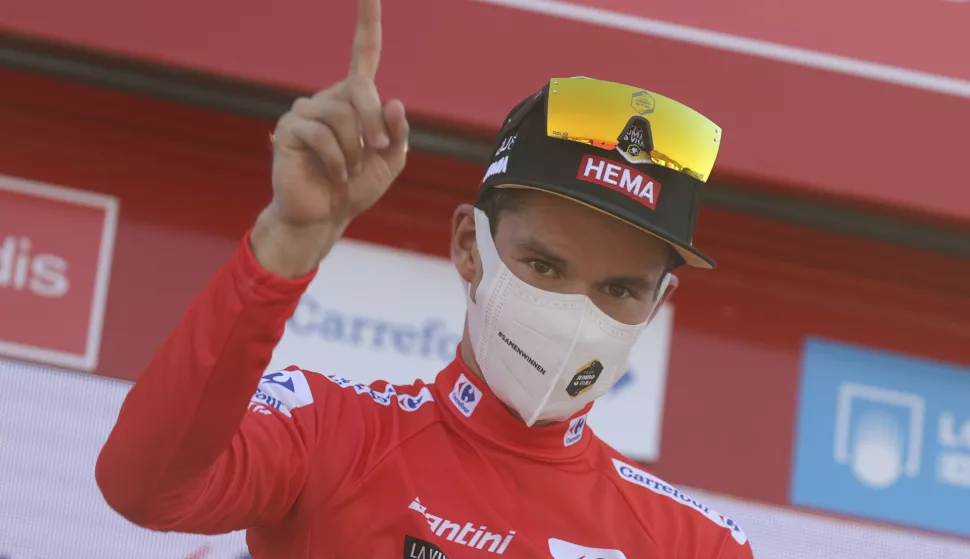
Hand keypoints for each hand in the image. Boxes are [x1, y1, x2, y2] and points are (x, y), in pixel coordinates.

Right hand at [252, 0, 408, 276]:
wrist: (324, 217)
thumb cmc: (355, 188)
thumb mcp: (390, 162)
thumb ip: (397, 134)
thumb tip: (394, 101)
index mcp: (354, 100)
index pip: (364, 54)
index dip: (368, 22)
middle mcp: (329, 97)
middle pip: (361, 89)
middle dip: (375, 124)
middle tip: (376, 150)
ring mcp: (306, 111)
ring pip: (343, 115)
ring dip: (355, 150)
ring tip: (347, 170)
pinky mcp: (289, 129)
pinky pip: (322, 134)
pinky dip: (337, 160)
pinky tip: (333, 174)